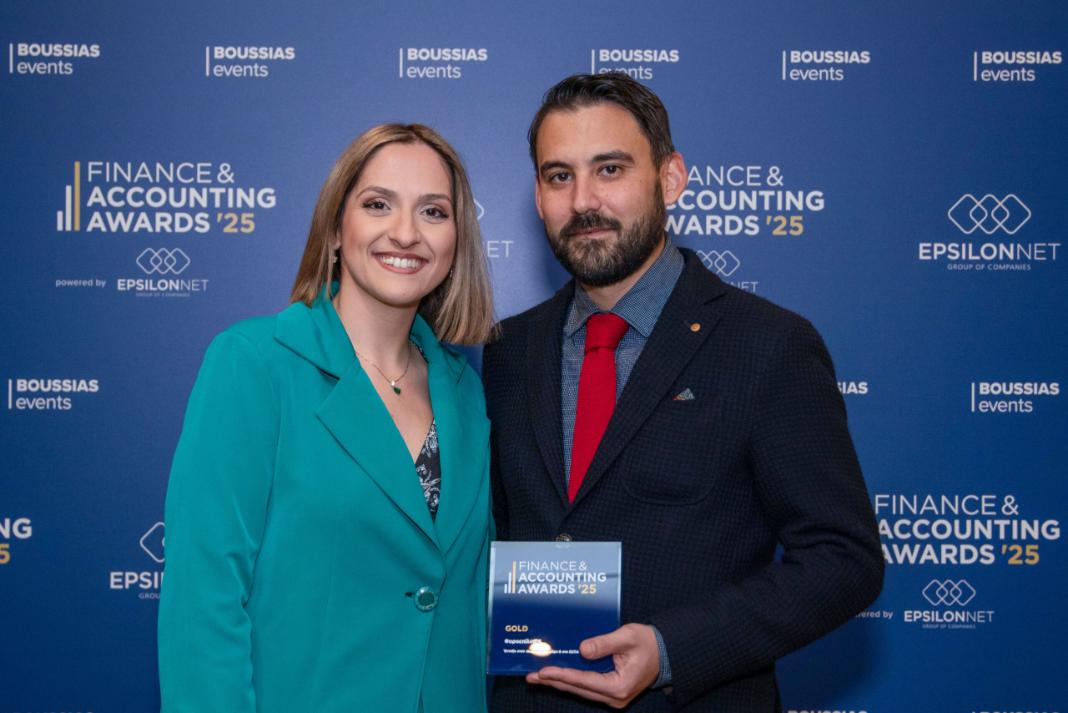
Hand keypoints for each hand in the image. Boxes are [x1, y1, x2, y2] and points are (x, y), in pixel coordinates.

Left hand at [526, 623, 660, 708]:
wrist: (666, 653)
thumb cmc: (648, 643)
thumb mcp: (627, 637)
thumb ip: (604, 643)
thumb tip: (582, 649)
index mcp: (618, 686)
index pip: (583, 681)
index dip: (562, 675)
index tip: (543, 671)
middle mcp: (614, 697)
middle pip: (578, 689)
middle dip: (553, 681)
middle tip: (531, 676)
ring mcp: (613, 697)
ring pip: (580, 690)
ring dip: (559, 682)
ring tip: (538, 677)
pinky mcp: (611, 692)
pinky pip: (586, 687)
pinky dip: (571, 681)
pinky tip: (557, 676)